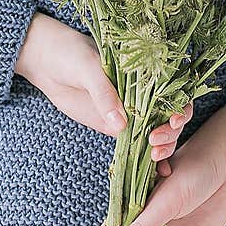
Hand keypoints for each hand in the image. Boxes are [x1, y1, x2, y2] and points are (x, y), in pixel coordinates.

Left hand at [15, 13, 190, 154]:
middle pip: (169, 116)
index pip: (173, 90)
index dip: (179, 105)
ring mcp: (130, 111)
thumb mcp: (89, 68)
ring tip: (155, 156)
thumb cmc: (72, 54)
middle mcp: (142, 92)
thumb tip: (121, 125)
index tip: (173, 119)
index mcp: (144, 71)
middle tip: (156, 141)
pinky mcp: (114, 126)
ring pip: (156, 132)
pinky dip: (147, 158)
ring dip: (164, 146)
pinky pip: (135, 143)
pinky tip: (158, 172)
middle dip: (171, 131)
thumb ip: (104, 93)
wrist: (46, 62)